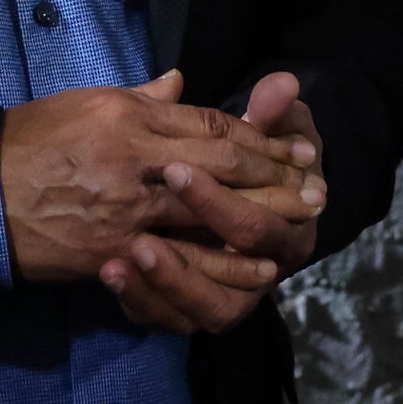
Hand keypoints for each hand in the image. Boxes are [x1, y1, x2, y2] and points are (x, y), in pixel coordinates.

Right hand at [0, 73, 315, 286]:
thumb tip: (179, 83)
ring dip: (261, 219)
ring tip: (299, 224)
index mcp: (132, 119)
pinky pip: (180, 259)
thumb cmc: (32, 141)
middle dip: (275, 176)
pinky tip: (252, 268)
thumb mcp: (87, 102)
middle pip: (224, 167)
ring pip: (210, 215)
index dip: (260, 136)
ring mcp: (130, 211)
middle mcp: (138, 162)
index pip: (211, 125)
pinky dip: (222, 264)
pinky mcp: (116, 251)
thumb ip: (141, 97)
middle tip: (315, 183)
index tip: (296, 145)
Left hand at [101, 72, 332, 334]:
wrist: (240, 205)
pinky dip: (143, 300)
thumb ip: (275, 110)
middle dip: (189, 239)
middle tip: (142, 208)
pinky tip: (109, 273)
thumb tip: (282, 83)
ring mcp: (231, 297)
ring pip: (210, 309)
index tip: (175, 168)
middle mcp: (268, 271)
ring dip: (170, 279)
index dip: (222, 200)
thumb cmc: (255, 158)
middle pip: (239, 271)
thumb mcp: (271, 131)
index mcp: (293, 227)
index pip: (263, 225)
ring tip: (127, 252)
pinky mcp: (191, 311)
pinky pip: (171, 320)